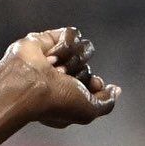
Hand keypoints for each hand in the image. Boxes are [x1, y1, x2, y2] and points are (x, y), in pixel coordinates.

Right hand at [0, 26, 120, 127]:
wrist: (28, 83)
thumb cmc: (56, 102)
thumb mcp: (90, 111)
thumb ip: (107, 102)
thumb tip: (115, 89)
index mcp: (69, 95)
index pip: (95, 83)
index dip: (96, 83)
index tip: (92, 85)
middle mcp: (62, 77)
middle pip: (87, 67)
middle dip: (79, 74)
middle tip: (61, 80)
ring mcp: (55, 58)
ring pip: (83, 49)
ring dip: (71, 60)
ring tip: (54, 69)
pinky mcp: (47, 39)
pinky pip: (72, 34)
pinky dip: (64, 46)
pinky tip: (49, 56)